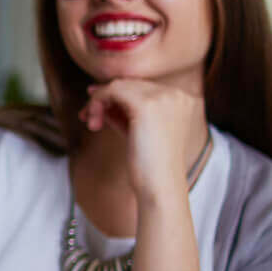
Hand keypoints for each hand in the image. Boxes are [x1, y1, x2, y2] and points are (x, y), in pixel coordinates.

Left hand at [79, 78, 206, 203]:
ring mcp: (165, 97)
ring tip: (91, 123)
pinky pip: (113, 90)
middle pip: (132, 84)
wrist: (160, 186)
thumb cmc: (149, 166)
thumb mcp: (137, 131)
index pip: (144, 88)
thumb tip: (96, 91)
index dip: (118, 96)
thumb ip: (123, 111)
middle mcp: (178, 94)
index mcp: (184, 101)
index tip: (98, 109)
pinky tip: (93, 122)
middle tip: (87, 116)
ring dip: (99, 102)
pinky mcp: (147, 104)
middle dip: (105, 98)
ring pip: (120, 85)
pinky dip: (97, 102)